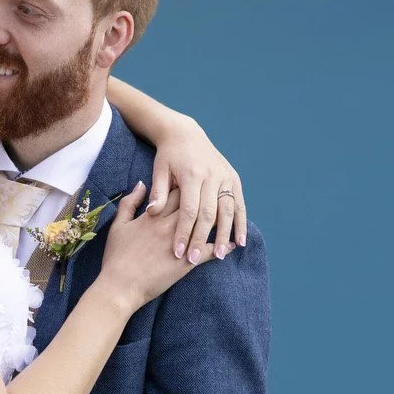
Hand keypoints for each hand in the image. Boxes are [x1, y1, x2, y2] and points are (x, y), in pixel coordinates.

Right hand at [98, 181, 216, 310]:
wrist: (119, 286)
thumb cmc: (116, 256)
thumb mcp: (118, 225)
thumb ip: (130, 202)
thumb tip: (141, 184)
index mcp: (153, 214)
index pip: (177, 191)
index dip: (187, 185)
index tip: (195, 183)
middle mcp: (169, 225)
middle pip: (195, 204)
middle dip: (206, 198)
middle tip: (216, 195)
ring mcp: (180, 243)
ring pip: (205, 225)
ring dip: (219, 220)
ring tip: (229, 218)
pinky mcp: (186, 262)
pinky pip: (210, 251)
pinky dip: (223, 247)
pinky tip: (232, 245)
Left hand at [146, 117, 246, 262]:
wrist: (185, 134)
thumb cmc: (168, 156)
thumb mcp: (159, 170)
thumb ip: (158, 192)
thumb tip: (152, 213)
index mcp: (192, 174)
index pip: (189, 210)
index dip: (184, 233)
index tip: (178, 252)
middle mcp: (212, 176)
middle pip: (209, 214)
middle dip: (202, 239)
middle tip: (194, 259)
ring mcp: (225, 177)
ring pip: (227, 211)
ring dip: (225, 234)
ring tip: (221, 255)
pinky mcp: (233, 179)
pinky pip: (239, 204)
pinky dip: (241, 223)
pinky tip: (240, 241)